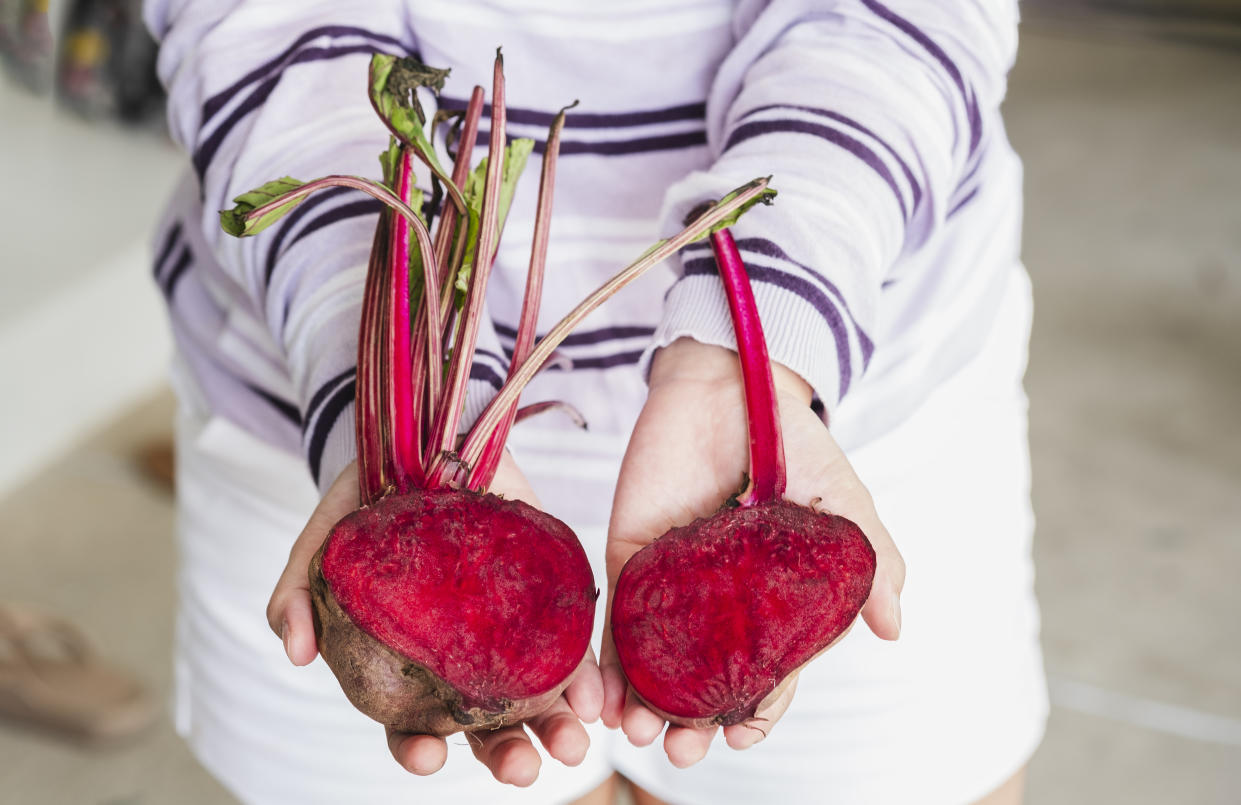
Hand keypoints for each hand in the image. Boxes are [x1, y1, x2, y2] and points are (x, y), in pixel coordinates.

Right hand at [266, 456, 603, 786]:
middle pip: (485, 726)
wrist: (427, 439)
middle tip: (522, 769)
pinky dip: (586, 676)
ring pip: (537, 698)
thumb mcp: (323, 543)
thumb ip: (297, 594)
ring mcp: (508, 629)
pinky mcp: (546, 594)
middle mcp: (463, 657)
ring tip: (572, 749)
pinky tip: (594, 698)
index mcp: (408, 664)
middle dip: (505, 756)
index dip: (416, 748)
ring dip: (557, 730)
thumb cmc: (368, 503)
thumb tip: (296, 653)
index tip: (426, 756)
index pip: (411, 725)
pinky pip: (571, 643)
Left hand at [600, 338, 904, 765]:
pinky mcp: (627, 554)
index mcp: (772, 601)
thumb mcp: (844, 501)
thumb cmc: (794, 441)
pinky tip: (600, 697)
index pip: (765, 671)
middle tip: (682, 753)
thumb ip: (872, 561)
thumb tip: (895, 629)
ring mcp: (670, 582)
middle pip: (702, 680)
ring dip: (643, 705)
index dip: (757, 709)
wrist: (733, 379)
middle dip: (691, 724)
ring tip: (639, 733)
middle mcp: (718, 602)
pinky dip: (603, 660)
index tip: (744, 734)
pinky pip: (611, 615)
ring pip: (653, 661)